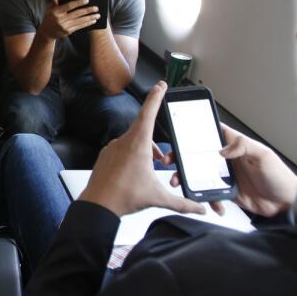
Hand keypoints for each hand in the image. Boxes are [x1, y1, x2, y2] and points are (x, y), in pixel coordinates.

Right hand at [36, 0, 99, 41]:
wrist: (46, 32)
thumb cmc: (50, 17)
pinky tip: (93, 20)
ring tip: (98, 15)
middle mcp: (60, 19)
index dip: (78, 3)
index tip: (87, 0)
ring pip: (80, 21)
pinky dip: (87, 23)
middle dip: (88, 10)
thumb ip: (54, 2)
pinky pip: (79, 26)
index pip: (69, 6)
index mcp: (56, 12)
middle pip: (77, 13)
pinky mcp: (68, 31)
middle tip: (96, 8)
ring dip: (90, 17)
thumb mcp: (49, 8)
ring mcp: (65, 26)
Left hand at [79, 81, 206, 216]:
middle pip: (144, 131)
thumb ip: (182, 203)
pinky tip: (134, 173)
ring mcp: (112, 148)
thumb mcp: (158, 198)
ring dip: (144, 151)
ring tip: (149, 169)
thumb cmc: (124, 197)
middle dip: (156, 143)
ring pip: (133, 142)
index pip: (149, 113)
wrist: (97, 206)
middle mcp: (123, 142)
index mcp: (138, 144)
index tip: (160, 86)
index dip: (156, 98)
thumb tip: (199, 209)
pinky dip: (131, 157)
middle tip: (162, 158)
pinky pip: (121, 150)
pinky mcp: (105, 156)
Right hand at [164, 124, 296, 215]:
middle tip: (171, 163)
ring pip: (199, 174)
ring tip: (181, 185)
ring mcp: (225, 176)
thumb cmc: (279, 176)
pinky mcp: (226, 192)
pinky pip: (210, 194)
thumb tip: (222, 149)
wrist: (286, 203)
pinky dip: (208, 199)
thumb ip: (243, 146)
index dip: (194, 133)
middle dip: (182, 159)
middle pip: (198, 155)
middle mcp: (227, 159)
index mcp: (236, 146)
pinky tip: (214, 204)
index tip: (178, 136)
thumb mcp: (264, 155)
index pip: (211, 134)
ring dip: (188, 180)